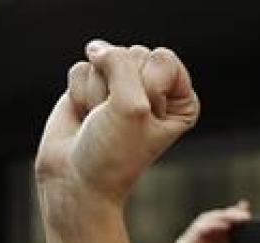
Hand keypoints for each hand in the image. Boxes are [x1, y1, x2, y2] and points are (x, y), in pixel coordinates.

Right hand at [36, 41, 198, 214]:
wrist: (77, 177)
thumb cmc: (114, 152)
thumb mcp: (130, 106)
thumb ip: (120, 64)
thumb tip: (96, 48)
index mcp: (181, 100)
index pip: (163, 58)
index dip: (147, 84)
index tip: (143, 116)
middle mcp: (155, 90)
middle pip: (132, 54)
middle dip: (118, 88)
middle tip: (117, 121)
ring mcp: (122, 86)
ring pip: (103, 59)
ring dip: (97, 94)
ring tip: (101, 120)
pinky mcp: (92, 86)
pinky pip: (81, 69)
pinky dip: (79, 94)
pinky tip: (86, 116)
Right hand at [154, 202, 259, 242]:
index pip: (228, 228)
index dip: (237, 217)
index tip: (249, 211)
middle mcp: (207, 242)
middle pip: (220, 220)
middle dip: (233, 213)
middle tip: (247, 213)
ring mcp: (197, 242)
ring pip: (209, 220)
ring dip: (223, 216)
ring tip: (238, 216)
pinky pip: (199, 229)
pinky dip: (211, 225)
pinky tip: (223, 225)